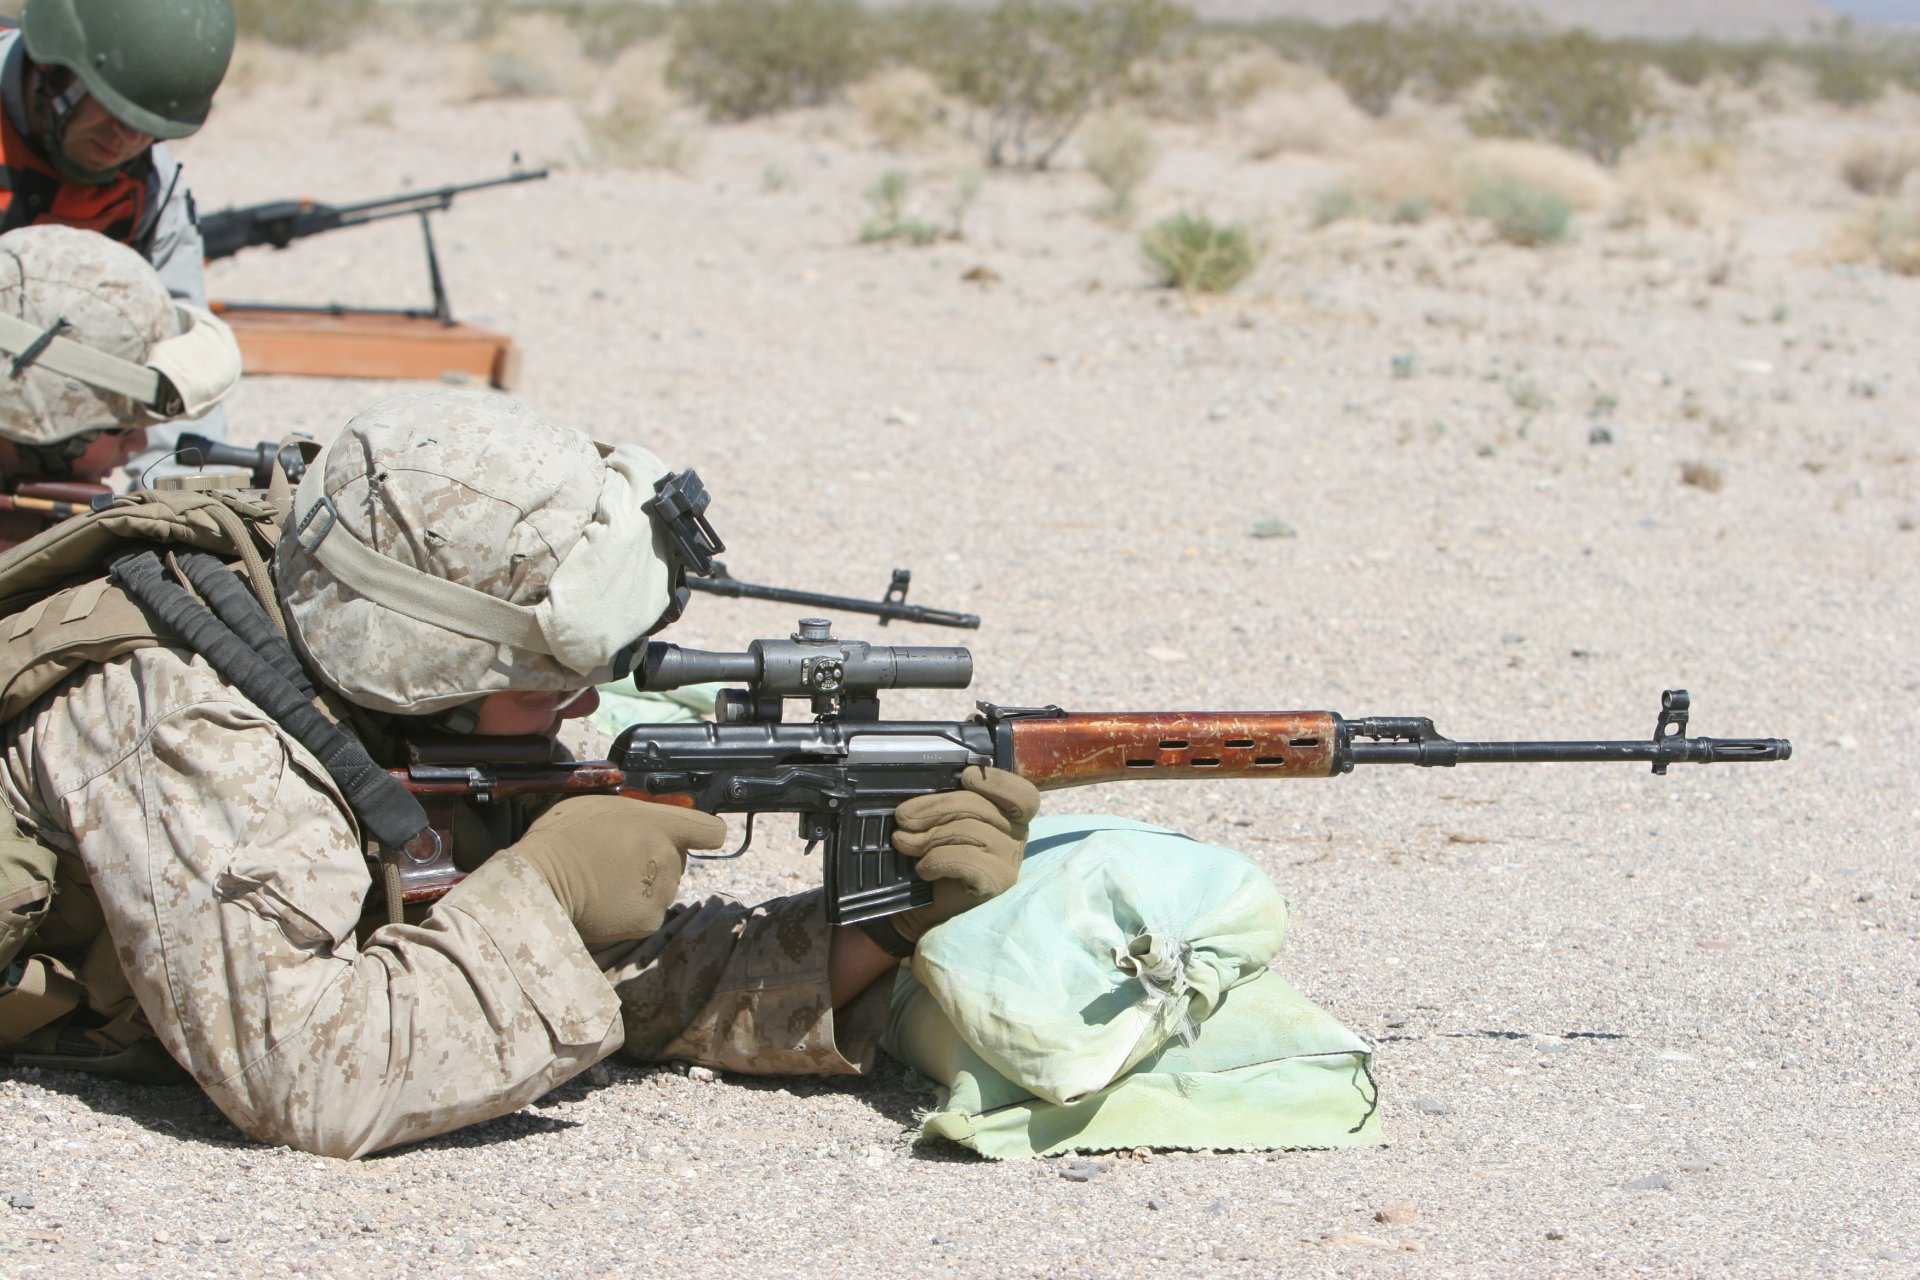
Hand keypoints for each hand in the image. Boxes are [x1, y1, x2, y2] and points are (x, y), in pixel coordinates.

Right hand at [508, 795, 725, 945]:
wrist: (543, 880)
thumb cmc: (564, 835)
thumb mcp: (603, 805)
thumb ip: (636, 813)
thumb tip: (646, 818)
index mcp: (662, 825)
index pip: (711, 831)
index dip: (702, 833)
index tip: (691, 836)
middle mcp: (670, 858)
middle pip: (678, 859)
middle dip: (656, 858)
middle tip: (619, 859)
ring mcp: (662, 891)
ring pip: (663, 887)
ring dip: (643, 885)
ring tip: (606, 881)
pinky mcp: (649, 920)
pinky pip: (648, 912)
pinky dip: (632, 911)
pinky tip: (606, 902)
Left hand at [884, 766, 1039, 948]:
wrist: (922, 910)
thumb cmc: (935, 861)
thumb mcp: (942, 824)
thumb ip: (948, 803)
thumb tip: (929, 781)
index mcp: (1008, 817)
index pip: (1021, 795)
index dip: (997, 782)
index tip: (965, 777)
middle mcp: (1017, 838)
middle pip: (981, 807)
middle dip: (935, 807)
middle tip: (903, 817)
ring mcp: (1009, 863)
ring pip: (969, 831)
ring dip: (928, 835)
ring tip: (903, 842)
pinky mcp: (996, 885)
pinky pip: (966, 860)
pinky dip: (937, 860)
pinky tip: (923, 869)